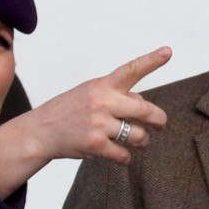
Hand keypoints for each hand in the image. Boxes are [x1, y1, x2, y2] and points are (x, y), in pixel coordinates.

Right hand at [26, 46, 171, 162]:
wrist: (40, 131)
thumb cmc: (69, 111)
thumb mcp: (90, 93)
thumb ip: (117, 96)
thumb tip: (143, 107)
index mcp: (102, 85)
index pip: (131, 69)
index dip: (151, 60)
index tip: (168, 51)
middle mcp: (102, 102)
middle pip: (145, 110)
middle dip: (159, 120)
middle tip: (161, 125)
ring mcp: (99, 123)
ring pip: (138, 135)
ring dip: (142, 141)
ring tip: (138, 141)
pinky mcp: (95, 144)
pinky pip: (124, 154)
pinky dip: (126, 157)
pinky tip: (120, 154)